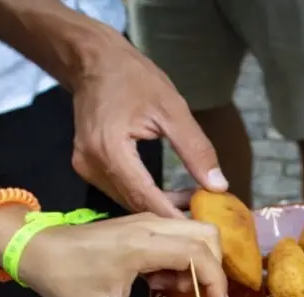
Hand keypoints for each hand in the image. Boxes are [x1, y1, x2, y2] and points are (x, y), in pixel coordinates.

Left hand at [17, 213, 228, 296]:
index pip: (199, 254)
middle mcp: (150, 225)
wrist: (37, 250)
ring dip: (197, 265)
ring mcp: (147, 221)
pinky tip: (160, 284)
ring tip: (174, 294)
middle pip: (208, 236)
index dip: (216, 282)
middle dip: (214, 270)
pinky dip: (183, 260)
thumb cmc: (66, 281)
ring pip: (196, 233)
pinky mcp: (143, 223)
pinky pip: (179, 236)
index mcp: (141, 245)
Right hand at [70, 40, 227, 216]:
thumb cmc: (134, 78)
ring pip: (127, 201)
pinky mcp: (86, 167)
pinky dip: (144, 195)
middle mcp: (91, 165)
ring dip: (158, 206)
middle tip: (203, 214)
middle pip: (135, 205)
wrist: (94, 61)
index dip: (175, 217)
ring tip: (190, 201)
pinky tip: (168, 193)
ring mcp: (85, 168)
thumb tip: (218, 186)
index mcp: (110, 150)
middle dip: (170, 213)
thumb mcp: (172, 109)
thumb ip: (196, 150)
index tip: (203, 228)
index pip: (146, 198)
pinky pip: (119, 190)